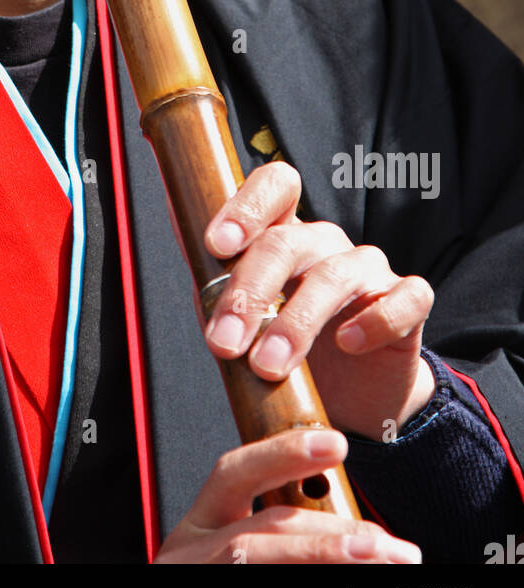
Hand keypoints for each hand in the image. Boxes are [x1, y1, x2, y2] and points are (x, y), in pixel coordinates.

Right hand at [154, 428, 421, 563]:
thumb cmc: (220, 575)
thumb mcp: (235, 556)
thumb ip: (279, 536)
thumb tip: (365, 536)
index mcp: (197, 529)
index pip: (233, 473)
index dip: (283, 452)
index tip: (338, 444)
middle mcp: (189, 554)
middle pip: (262, 527)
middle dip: (332, 530)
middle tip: (393, 546)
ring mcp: (196, 581)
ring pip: (260, 559)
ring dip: (328, 556)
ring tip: (386, 564)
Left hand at [202, 162, 435, 438]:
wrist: (348, 401)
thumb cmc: (285, 346)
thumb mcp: (242, 316)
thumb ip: (212, 278)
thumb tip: (178, 225)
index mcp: (283, 234)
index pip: (276, 186)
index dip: (247, 206)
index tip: (217, 246)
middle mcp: (325, 244)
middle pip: (289, 242)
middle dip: (251, 291)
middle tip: (224, 343)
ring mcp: (369, 270)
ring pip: (336, 274)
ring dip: (297, 321)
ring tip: (268, 365)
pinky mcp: (408, 305)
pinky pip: (406, 297)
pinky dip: (377, 320)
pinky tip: (348, 344)